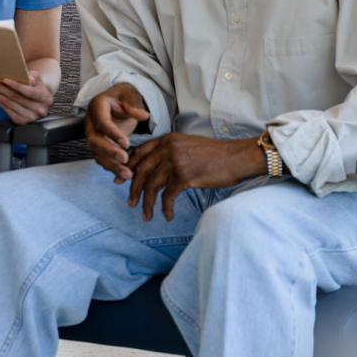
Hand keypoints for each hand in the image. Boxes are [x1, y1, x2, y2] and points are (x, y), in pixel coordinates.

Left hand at [0, 70, 53, 124]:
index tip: (4, 79)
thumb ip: (33, 76)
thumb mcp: (38, 78)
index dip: (17, 85)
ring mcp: (30, 117)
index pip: (29, 92)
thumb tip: (28, 78)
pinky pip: (6, 109)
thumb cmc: (35, 86)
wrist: (38, 99)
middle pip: (15, 97)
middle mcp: (39, 110)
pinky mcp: (20, 121)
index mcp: (45, 98)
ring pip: (8, 103)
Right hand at [85, 84, 150, 181]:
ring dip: (111, 165)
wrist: (117, 102)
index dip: (112, 134)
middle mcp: (91, 123)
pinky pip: (103, 159)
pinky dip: (113, 169)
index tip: (126, 144)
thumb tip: (143, 116)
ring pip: (97, 154)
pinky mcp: (99, 147)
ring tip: (128, 174)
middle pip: (95, 141)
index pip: (101, 122)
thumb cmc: (123, 97)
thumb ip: (134, 104)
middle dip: (109, 152)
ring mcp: (94, 136)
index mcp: (97, 106)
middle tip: (124, 159)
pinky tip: (125, 176)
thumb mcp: (130, 95)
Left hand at [127, 133, 264, 221]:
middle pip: (141, 171)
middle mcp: (168, 148)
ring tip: (146, 215)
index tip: (120, 181)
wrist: (236, 157)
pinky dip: (166, 209)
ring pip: (152, 186)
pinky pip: (168, 196)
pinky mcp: (185, 176)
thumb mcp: (187, 145)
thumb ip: (169, 152)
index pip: (139, 153)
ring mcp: (175, 162)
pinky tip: (168, 216)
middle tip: (130, 203)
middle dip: (133, 189)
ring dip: (147, 203)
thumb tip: (153, 169)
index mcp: (167, 139)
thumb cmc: (214, 154)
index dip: (128, 168)